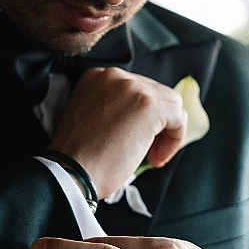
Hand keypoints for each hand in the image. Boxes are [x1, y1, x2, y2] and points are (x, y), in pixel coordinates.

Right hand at [48, 68, 186, 198]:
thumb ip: (114, 108)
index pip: (136, 89)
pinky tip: (156, 159)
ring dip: (167, 132)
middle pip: (156, 94)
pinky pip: (179, 118)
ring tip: (151, 156)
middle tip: (146, 152)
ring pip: (171, 104)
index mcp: (96, 77)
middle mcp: (114, 76)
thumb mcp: (90, 119)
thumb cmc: (78, 157)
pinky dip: (174, 140)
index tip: (133, 140)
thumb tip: (145, 118)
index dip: (141, 118)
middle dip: (156, 124)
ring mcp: (132, 88)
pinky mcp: (149, 106)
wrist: (70, 172)